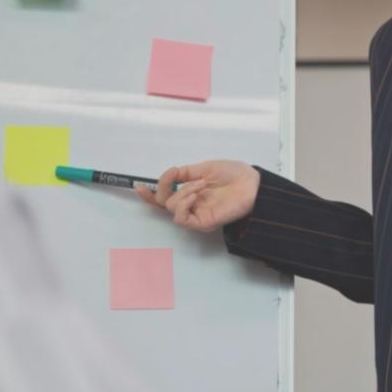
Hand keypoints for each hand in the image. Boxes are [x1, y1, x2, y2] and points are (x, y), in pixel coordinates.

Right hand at [133, 159, 259, 231]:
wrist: (251, 183)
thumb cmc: (234, 175)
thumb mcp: (204, 168)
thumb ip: (183, 173)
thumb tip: (167, 174)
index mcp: (191, 192)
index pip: (166, 197)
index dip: (150, 194)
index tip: (139, 186)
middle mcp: (192, 204)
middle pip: (164, 203)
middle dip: (166, 187)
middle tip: (182, 178)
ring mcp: (197, 214)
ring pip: (171, 208)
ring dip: (181, 193)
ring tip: (200, 185)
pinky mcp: (203, 223)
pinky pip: (182, 219)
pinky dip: (183, 205)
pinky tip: (195, 196)